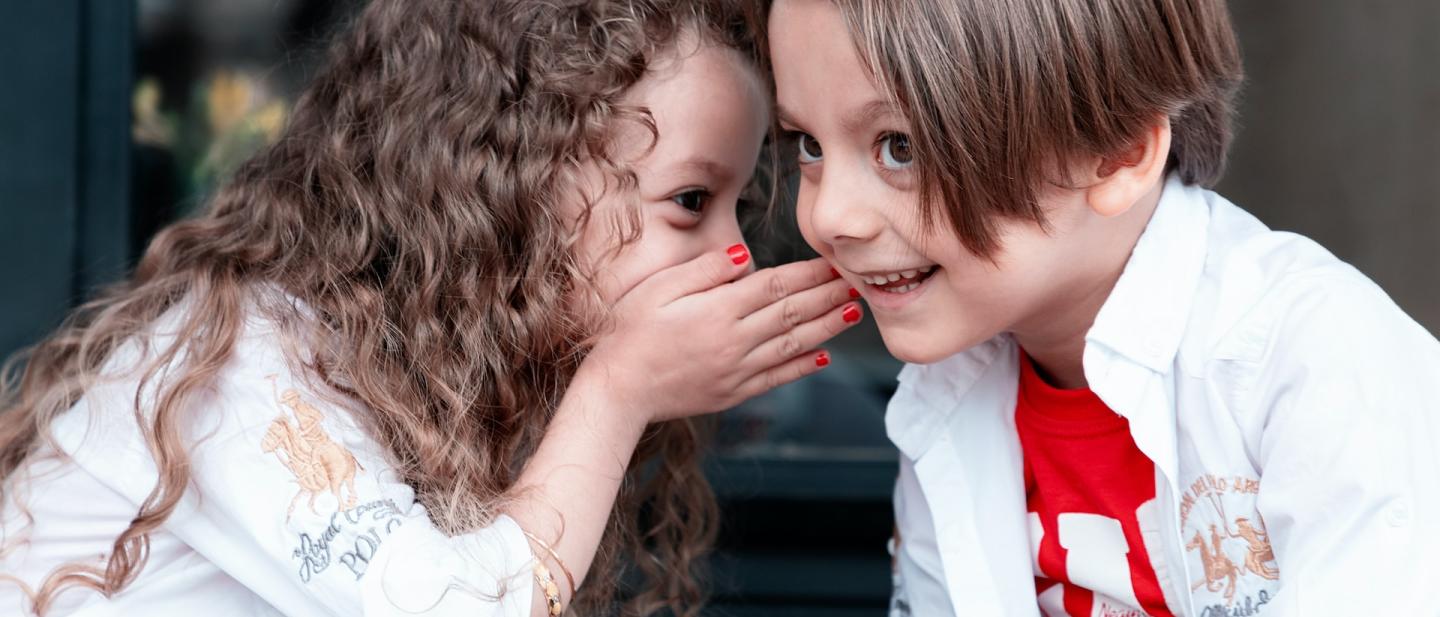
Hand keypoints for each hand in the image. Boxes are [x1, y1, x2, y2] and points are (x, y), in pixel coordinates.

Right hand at [580, 244, 861, 426]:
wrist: (618, 391)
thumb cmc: (629, 332)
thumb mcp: (659, 289)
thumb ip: (705, 271)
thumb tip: (745, 256)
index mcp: (718, 310)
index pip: (775, 286)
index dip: (808, 273)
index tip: (833, 263)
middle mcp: (735, 341)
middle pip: (792, 313)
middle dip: (828, 296)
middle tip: (858, 283)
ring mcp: (737, 370)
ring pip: (792, 345)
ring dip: (826, 329)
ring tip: (852, 314)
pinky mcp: (733, 393)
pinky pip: (777, 378)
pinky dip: (802, 367)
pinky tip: (823, 358)